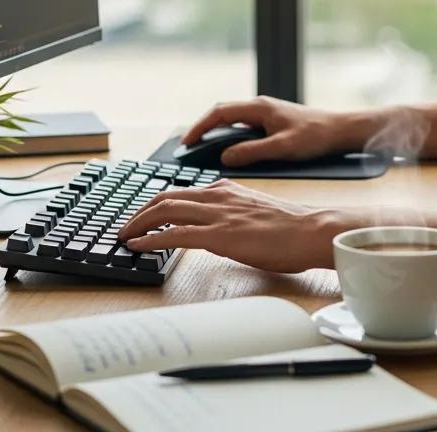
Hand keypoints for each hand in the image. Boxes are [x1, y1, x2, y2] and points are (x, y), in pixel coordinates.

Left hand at [118, 180, 345, 271]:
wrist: (311, 230)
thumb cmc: (292, 227)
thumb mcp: (255, 212)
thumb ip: (233, 214)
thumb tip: (217, 230)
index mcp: (227, 190)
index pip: (182, 192)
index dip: (158, 204)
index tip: (144, 215)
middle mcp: (218, 196)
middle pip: (166, 197)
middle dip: (140, 212)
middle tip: (126, 226)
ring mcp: (217, 214)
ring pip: (165, 210)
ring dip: (138, 223)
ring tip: (124, 236)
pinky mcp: (219, 235)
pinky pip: (175, 234)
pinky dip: (150, 239)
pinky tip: (137, 246)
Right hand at [183, 97, 356, 166]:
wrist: (341, 130)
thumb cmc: (316, 136)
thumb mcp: (282, 148)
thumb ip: (252, 152)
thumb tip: (224, 157)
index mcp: (259, 108)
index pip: (219, 113)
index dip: (200, 127)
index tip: (186, 143)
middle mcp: (259, 107)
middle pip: (222, 114)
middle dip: (203, 129)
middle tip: (187, 149)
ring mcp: (266, 114)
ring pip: (232, 121)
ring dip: (216, 133)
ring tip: (201, 152)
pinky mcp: (272, 122)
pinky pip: (243, 127)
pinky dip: (230, 137)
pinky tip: (228, 152)